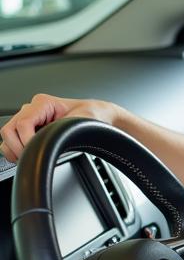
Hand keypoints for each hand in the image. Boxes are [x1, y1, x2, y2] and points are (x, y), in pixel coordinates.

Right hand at [0, 92, 119, 161]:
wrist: (97, 116)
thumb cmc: (91, 116)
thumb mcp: (81, 122)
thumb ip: (63, 129)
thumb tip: (47, 139)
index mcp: (43, 103)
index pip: (23, 123)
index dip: (27, 140)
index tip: (37, 150)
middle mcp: (32, 108)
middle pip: (9, 130)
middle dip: (19, 147)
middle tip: (32, 157)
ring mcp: (29, 118)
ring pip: (7, 136)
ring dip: (15, 149)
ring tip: (30, 156)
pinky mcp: (28, 128)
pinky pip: (11, 140)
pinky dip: (15, 150)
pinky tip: (29, 154)